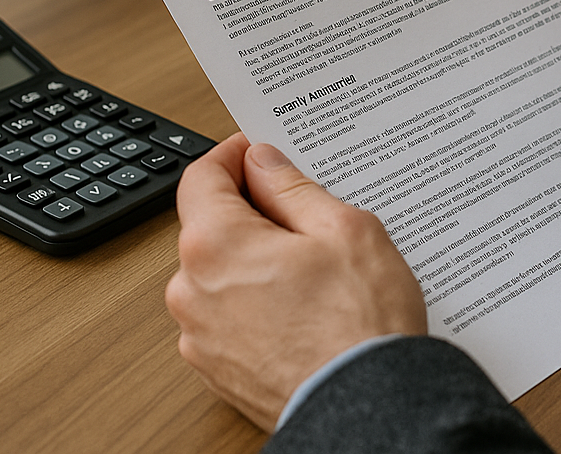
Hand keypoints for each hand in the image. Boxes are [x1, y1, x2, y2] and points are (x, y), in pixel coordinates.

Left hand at [164, 133, 426, 430]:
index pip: (201, 177)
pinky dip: (255, 302)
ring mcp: (199, 337)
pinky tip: (303, 306)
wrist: (369, 409)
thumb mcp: (344, 229)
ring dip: (254, 259)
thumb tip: (264, 163)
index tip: (257, 151)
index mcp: (215, 245)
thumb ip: (293, 188)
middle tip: (306, 213)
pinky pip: (227, 316)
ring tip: (315, 268)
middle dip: (251, 212)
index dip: (232, 156)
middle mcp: (192, 292)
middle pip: (209, 227)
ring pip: (219, 274)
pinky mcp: (216, 371)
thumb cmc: (361, 325)